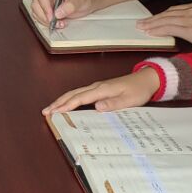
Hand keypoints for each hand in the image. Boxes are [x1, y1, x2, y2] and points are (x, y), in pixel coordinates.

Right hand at [30, 0, 95, 24]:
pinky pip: (39, 15)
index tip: (52, 17)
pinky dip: (46, 21)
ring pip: (36, 10)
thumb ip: (70, 6)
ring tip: (58, 23)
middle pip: (36, 3)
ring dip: (45, 20)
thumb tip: (58, 13)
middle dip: (44, 16)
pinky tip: (56, 22)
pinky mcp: (44, 5)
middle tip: (54, 22)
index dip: (45, 7)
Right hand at [44, 69, 159, 114]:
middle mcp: (96, 87)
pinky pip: (80, 94)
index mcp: (102, 89)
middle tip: (45, 112)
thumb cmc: (139, 90)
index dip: (67, 105)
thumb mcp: (130, 100)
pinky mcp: (99, 89)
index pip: (80, 98)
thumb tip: (96, 107)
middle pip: (73, 94)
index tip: (55, 112)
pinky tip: (66, 105)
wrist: (146, 79)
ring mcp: (97, 87)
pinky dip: (70, 99)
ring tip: (50, 109)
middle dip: (58, 102)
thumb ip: (113, 103)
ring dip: (61, 100)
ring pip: (75, 93)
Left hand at [138, 3, 191, 47]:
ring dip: (152, 25)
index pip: (173, 10)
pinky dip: (159, 30)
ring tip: (142, 28)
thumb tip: (179, 27)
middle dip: (153, 19)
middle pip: (167, 13)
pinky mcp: (190, 28)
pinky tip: (151, 33)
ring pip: (166, 20)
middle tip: (141, 23)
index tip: (151, 20)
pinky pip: (170, 28)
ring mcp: (191, 18)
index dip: (160, 15)